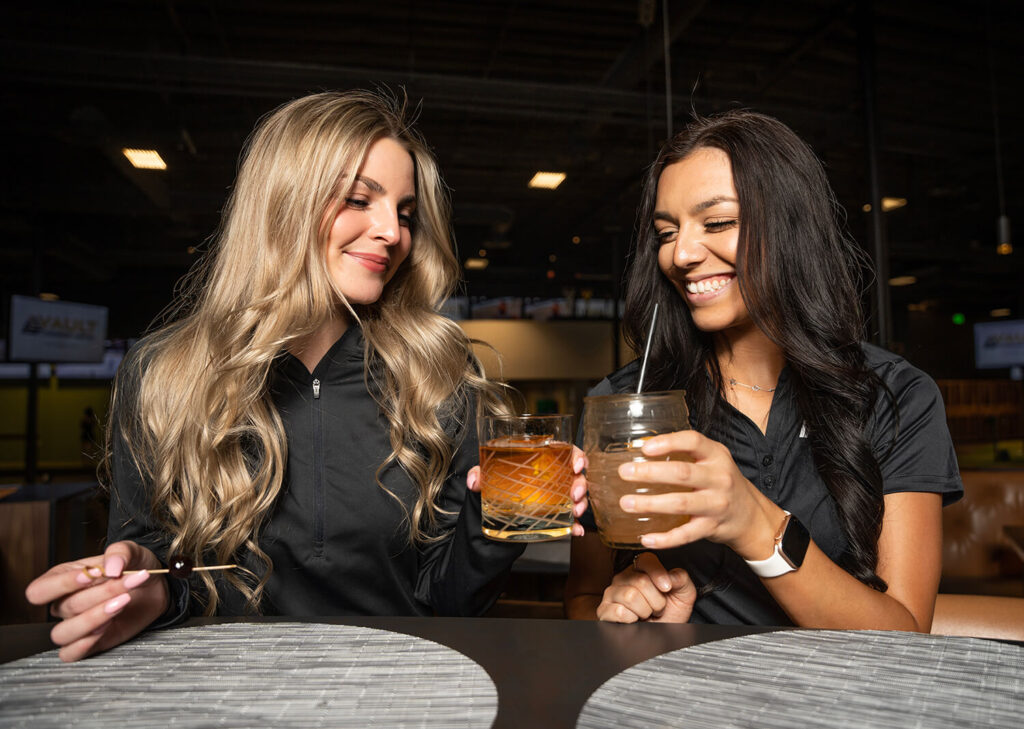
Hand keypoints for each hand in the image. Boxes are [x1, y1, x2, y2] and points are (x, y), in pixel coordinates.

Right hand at [25, 541, 169, 661]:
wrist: (154, 585)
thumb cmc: (135, 566)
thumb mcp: (131, 551)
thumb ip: (120, 553)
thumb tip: (112, 567)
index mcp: (62, 579)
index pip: (39, 590)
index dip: (62, 584)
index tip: (95, 574)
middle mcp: (64, 605)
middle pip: (65, 607)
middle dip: (101, 593)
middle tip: (128, 582)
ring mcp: (76, 625)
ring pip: (63, 633)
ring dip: (93, 618)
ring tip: (123, 602)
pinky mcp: (90, 642)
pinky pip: (71, 654)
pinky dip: (85, 644)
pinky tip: (108, 626)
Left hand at [467, 445, 588, 536]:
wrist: (491, 512)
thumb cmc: (496, 485)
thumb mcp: (488, 477)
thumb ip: (480, 474)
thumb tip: (474, 481)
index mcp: (542, 459)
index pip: (566, 451)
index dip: (577, 456)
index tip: (577, 465)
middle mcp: (553, 476)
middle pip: (576, 475)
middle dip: (581, 484)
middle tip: (574, 494)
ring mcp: (556, 495)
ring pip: (577, 496)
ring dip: (581, 504)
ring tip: (576, 512)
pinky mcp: (554, 514)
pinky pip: (570, 519)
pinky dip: (575, 525)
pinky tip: (576, 530)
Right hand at [596, 552, 695, 622]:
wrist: (661, 635)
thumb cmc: (671, 614)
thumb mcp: (684, 594)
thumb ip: (681, 578)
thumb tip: (671, 576)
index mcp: (640, 570)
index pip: (645, 560)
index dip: (658, 573)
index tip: (667, 588)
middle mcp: (623, 578)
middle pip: (641, 581)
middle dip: (656, 600)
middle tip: (657, 607)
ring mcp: (612, 594)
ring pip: (630, 596)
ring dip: (645, 610)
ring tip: (646, 614)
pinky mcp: (605, 610)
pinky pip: (619, 611)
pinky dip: (632, 619)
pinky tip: (634, 620)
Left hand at [617, 430, 779, 557]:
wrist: (751, 515)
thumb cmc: (722, 482)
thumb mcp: (712, 460)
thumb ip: (685, 452)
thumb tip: (641, 447)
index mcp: (716, 456)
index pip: (693, 441)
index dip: (668, 442)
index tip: (644, 447)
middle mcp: (719, 478)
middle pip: (682, 474)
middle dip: (650, 473)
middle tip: (625, 473)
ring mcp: (716, 504)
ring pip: (680, 504)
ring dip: (650, 504)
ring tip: (626, 503)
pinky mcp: (712, 527)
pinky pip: (686, 535)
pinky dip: (665, 539)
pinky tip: (646, 537)